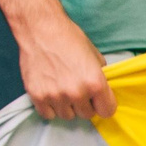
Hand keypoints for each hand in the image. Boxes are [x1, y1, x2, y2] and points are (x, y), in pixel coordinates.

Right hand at [13, 3, 113, 121]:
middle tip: (77, 90)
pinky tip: (51, 93)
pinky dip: (50, 107)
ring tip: (62, 89)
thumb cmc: (69, 38)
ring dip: (67, 106)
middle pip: (87, 115)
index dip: (104, 105)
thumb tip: (103, 91)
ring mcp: (56, 96)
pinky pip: (48, 114)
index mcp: (95, 83)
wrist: (41, 29)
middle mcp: (76, 92)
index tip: (98, 100)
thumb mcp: (94, 56)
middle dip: (85, 104)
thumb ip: (100, 76)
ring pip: (67, 116)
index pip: (107, 111)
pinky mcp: (37, 96)